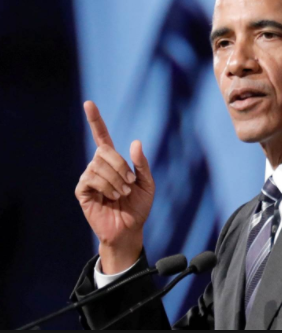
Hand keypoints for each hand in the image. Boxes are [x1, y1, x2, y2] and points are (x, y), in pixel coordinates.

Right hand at [75, 101, 155, 273]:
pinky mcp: (82, 191)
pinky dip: (105, 187)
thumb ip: (142, 164)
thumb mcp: (147, 183)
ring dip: (115, 180)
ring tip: (121, 193)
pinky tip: (110, 197)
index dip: (95, 120)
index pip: (102, 137)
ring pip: (98, 165)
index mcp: (114, 162)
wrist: (130, 229)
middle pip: (104, 151)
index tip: (88, 103)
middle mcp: (99, 166)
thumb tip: (135, 142)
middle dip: (121, 166)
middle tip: (129, 184)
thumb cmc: (139, 206)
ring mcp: (89, 178)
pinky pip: (91, 179)